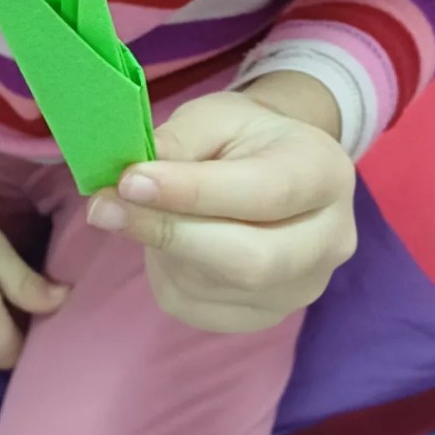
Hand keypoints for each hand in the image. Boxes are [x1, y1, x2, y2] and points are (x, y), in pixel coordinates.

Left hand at [86, 77, 356, 333]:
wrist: (273, 168)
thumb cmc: (242, 136)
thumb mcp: (213, 118)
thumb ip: (177, 143)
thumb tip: (129, 178)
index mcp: (325, 173)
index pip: (264, 192)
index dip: (192, 191)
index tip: (129, 180)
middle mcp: (331, 240)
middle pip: (251, 259)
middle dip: (169, 233)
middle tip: (104, 207)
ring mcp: (303, 288)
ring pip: (217, 287)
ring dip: (159, 249)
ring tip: (138, 212)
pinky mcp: (265, 316)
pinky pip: (199, 308)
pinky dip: (165, 274)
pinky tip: (162, 243)